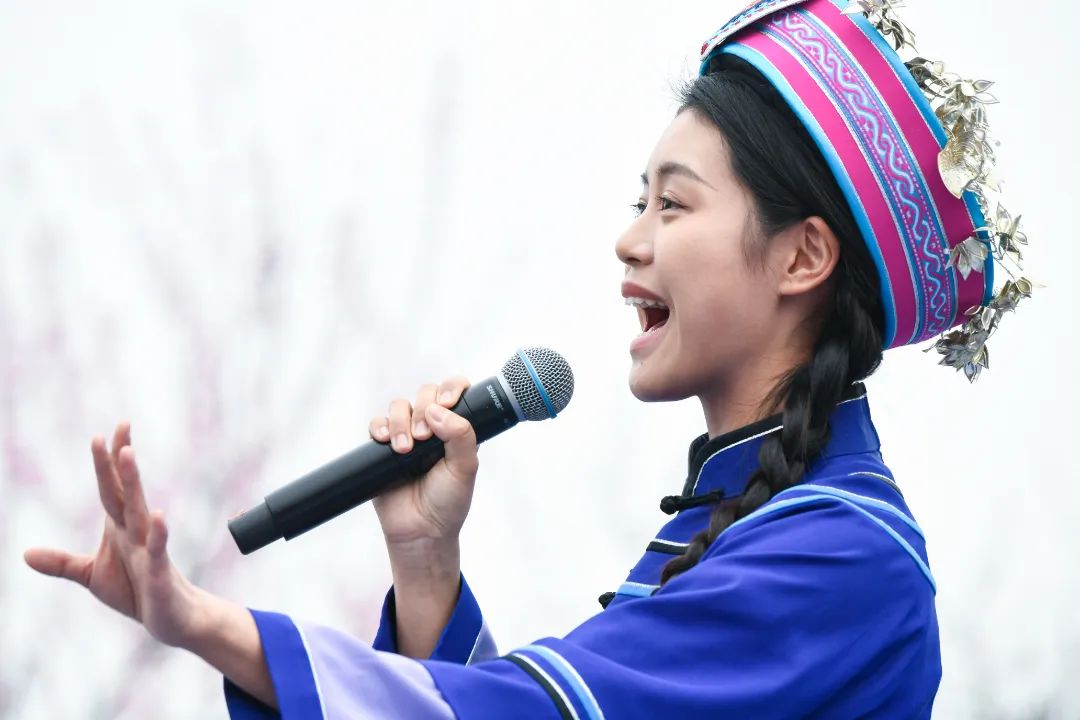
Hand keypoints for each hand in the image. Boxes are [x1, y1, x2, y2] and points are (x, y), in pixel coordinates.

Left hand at [24, 422, 203, 647]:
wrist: (172, 618)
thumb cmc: (137, 591)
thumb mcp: (92, 576)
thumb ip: (62, 563)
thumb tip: (25, 553)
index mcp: (119, 528)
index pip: (111, 488)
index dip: (108, 461)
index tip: (109, 431)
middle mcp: (136, 531)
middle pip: (123, 491)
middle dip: (119, 461)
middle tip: (120, 429)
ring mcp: (149, 549)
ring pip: (138, 510)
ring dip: (133, 482)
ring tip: (129, 454)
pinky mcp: (159, 571)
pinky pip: (158, 549)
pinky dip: (159, 532)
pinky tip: (158, 515)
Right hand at [368, 377, 478, 549]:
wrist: (420, 532)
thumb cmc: (448, 502)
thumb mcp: (466, 469)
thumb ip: (461, 436)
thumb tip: (438, 410)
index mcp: (456, 429)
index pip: (455, 393)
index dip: (451, 388)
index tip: (447, 402)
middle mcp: (432, 428)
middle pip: (425, 394)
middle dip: (423, 409)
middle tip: (425, 437)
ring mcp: (407, 436)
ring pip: (399, 406)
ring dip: (401, 421)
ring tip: (405, 449)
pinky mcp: (382, 449)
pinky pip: (377, 424)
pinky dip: (380, 427)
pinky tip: (386, 442)